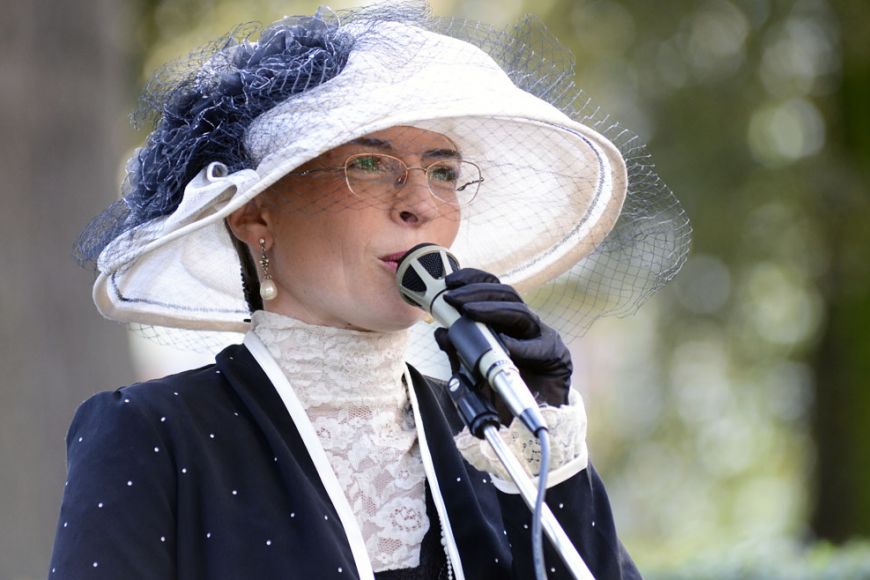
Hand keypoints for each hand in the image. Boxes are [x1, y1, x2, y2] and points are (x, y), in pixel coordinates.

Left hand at [433, 268, 571, 423]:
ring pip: (520, 312)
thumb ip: (459, 352)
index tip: (449, 282)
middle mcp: (525, 324)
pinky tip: (506, 347)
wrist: (532, 419)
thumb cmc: (504, 392)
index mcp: (506, 321)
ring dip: (493, 310)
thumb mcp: (472, 371)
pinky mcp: (556, 356)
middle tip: (453, 298)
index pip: (493, 290)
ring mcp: (542, 337)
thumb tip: (440, 332)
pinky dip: (521, 347)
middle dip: (477, 292)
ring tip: (470, 313)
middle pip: (506, 294)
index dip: (473, 280)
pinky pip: (539, 347)